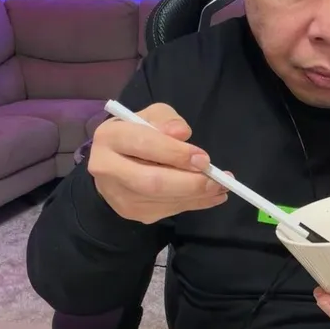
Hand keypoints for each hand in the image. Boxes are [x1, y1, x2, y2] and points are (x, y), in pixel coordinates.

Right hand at [88, 103, 227, 223]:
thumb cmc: (137, 134)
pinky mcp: (132, 212)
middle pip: (152, 181)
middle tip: (216, 179)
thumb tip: (181, 134)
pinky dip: (195, 203)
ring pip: (163, 199)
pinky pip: (169, 210)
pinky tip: (212, 196)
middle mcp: (108, 168)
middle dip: (189, 182)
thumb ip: (167, 121)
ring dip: (198, 195)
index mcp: (110, 137)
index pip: (144, 144)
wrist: (113, 163)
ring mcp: (119, 195)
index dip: (176, 153)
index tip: (204, 158)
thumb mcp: (152, 117)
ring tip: (221, 187)